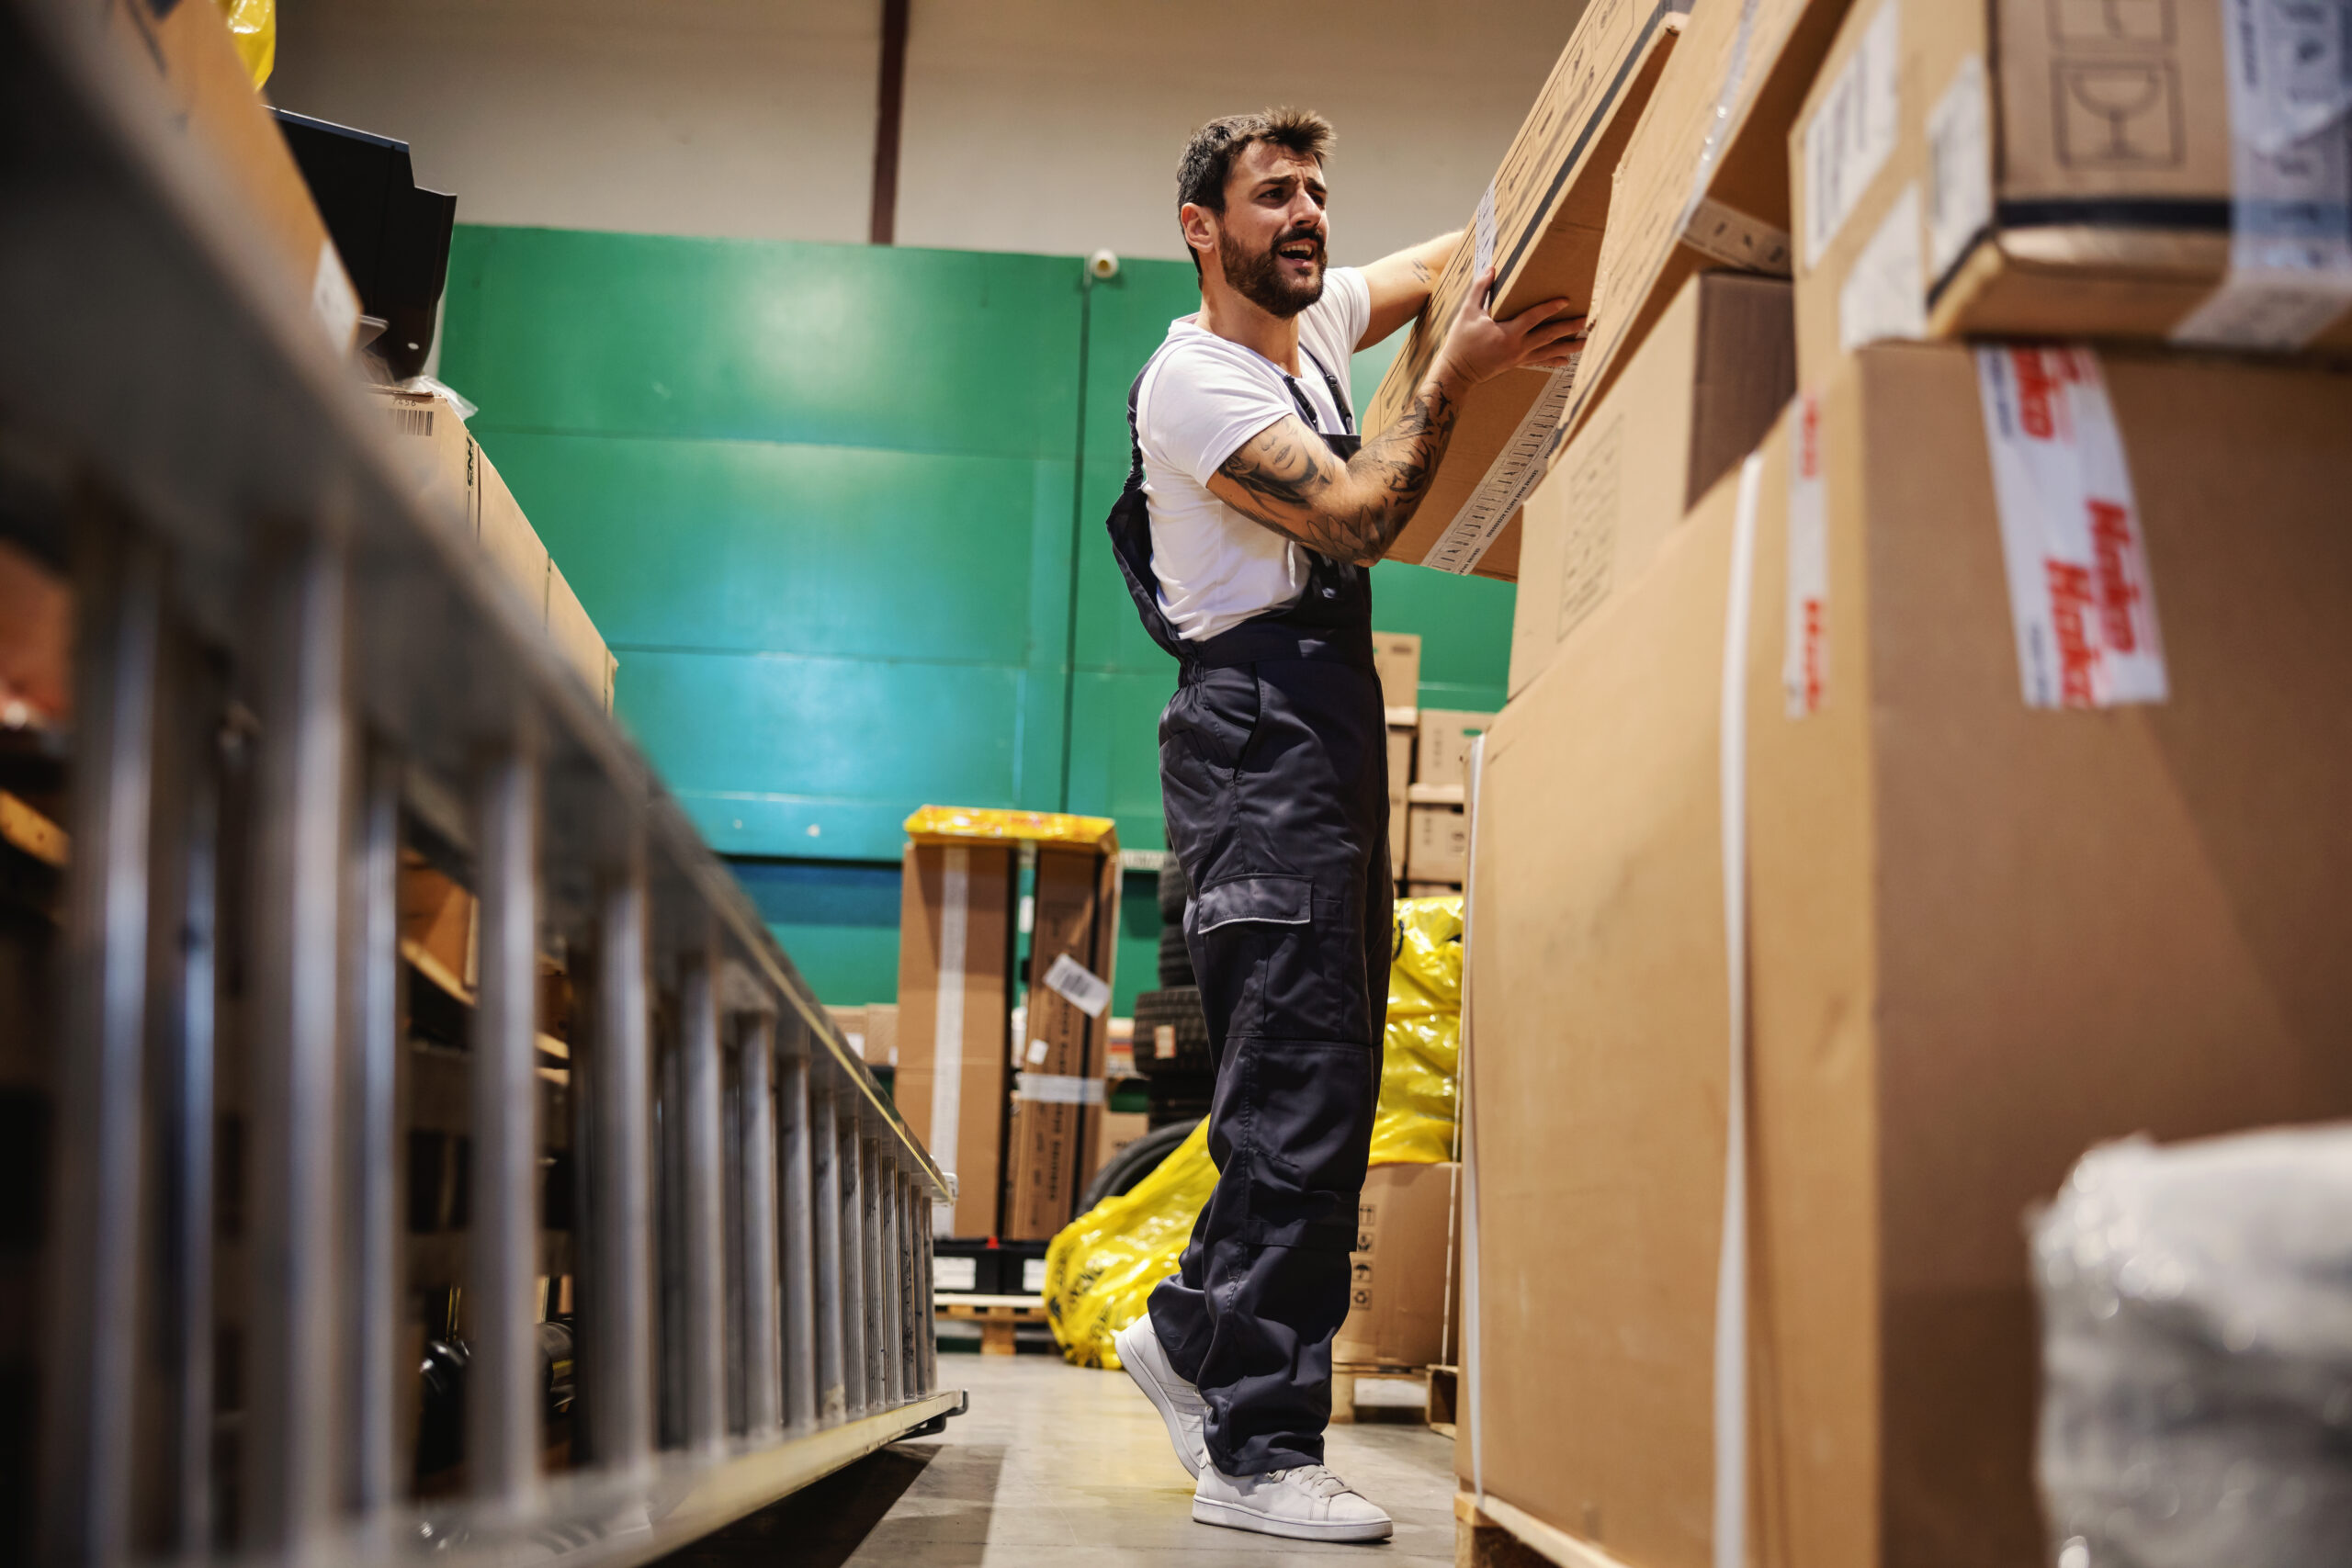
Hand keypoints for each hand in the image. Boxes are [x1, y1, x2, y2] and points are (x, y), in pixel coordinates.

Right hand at [1433, 267, 1586, 386]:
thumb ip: (1480, 290)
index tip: (1566, 301)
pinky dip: (1554, 361)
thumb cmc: (1461, 342)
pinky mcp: (1516, 364)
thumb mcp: (1467, 313)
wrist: (1457, 372)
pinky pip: (1539, 362)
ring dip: (1568, 346)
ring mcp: (1519, 358)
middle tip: (1586, 320)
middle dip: (1569, 328)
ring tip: (1585, 341)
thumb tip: (1491, 269)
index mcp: (1507, 333)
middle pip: (1549, 336)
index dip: (1550, 308)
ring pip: (1549, 351)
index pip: (1534, 318)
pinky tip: (1566, 360)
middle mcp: (1518, 347)